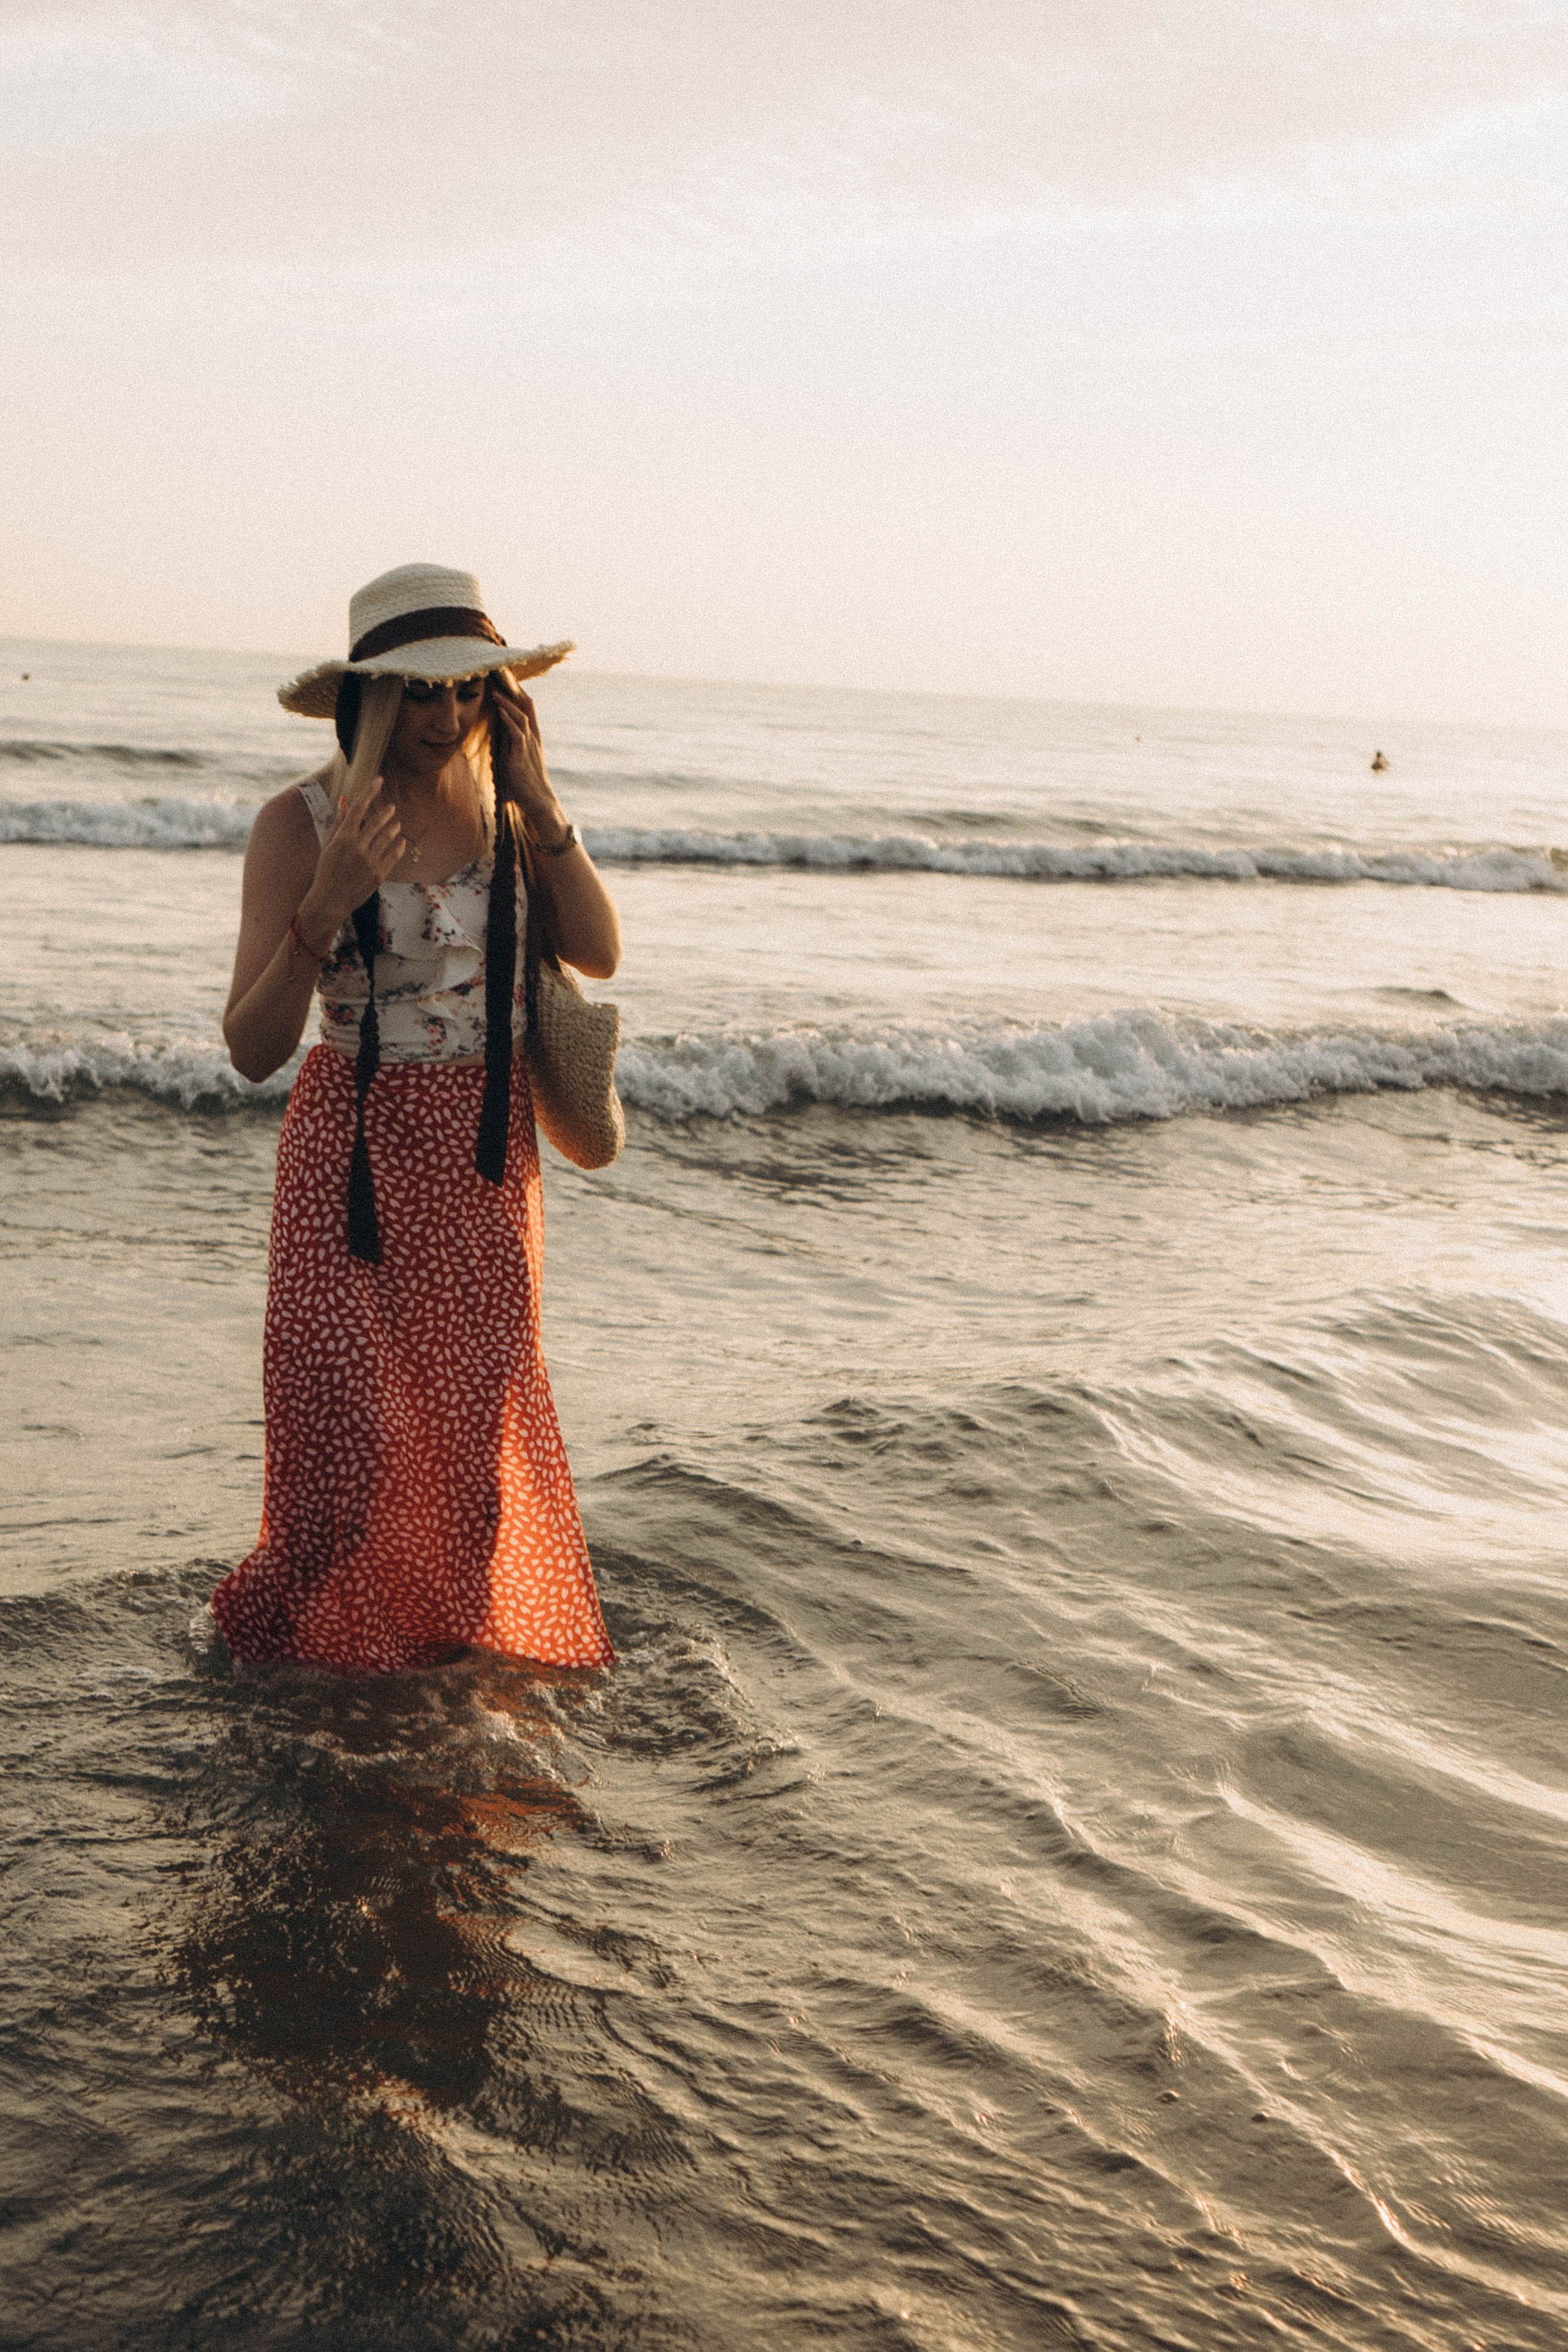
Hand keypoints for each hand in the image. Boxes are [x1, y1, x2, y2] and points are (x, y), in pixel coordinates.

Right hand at [310, 785, 404, 922]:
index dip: (369, 792)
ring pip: (388, 837)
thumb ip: (339, 823)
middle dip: (386, 812)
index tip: (378, 780)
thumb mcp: (329, 845)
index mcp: (342, 839)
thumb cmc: (326, 871)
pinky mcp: (379, 874)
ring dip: (394, 828)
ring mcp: (370, 861)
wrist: (330, 901)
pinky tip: (400, 841)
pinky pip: (394, 854)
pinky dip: (398, 845)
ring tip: (396, 824)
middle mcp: (358, 848)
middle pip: (377, 822)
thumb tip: (345, 801)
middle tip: (391, 807)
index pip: (359, 809)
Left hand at [491, 684, 569, 845]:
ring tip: (495, 689)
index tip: (504, 676)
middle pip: (526, 706)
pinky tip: (500, 711)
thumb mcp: (515, 757)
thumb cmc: (524, 782)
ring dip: (508, 702)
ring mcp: (529, 746)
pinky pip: (517, 735)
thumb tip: (497, 733)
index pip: (527, 707)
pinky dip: (509, 721)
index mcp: (531, 736)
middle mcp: (532, 737)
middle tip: (499, 674)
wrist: (538, 801)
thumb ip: (509, 743)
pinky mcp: (521, 757)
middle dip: (513, 690)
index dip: (517, 691)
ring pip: (522, 717)